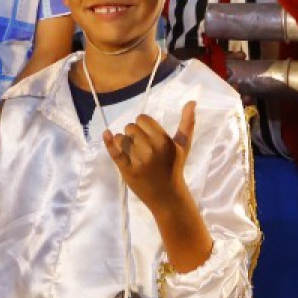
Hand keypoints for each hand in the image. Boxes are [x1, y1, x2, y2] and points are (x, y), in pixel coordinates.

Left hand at [105, 100, 195, 214]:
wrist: (167, 196)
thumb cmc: (174, 167)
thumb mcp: (183, 145)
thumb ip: (187, 123)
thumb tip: (191, 101)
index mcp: (163, 140)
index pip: (142, 119)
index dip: (143, 125)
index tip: (147, 134)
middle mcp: (150, 148)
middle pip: (131, 127)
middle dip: (134, 133)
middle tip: (141, 145)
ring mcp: (137, 160)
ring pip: (121, 137)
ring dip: (124, 141)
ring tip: (132, 151)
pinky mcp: (126, 170)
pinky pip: (114, 151)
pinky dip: (109, 142)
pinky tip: (106, 134)